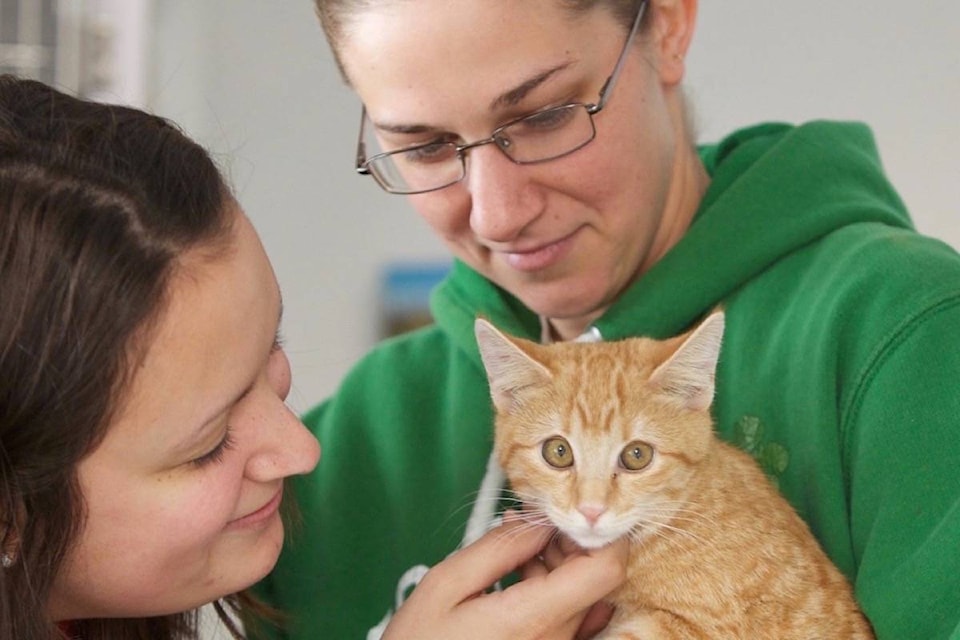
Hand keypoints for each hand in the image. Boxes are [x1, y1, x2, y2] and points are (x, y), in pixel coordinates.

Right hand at [382, 515, 626, 639]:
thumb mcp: (447, 585)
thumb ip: (498, 548)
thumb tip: (535, 521)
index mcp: (533, 620)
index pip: (605, 570)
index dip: (600, 534)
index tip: (574, 512)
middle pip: (592, 579)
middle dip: (566, 542)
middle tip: (528, 523)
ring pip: (579, 596)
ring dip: (556, 566)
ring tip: (513, 550)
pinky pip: (567, 619)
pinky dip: (550, 590)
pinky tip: (520, 577)